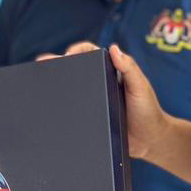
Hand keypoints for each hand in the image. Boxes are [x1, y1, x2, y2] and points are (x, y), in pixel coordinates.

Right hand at [38, 43, 168, 160]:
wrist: (150, 142)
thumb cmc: (148, 112)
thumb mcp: (140, 88)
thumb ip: (129, 69)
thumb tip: (113, 48)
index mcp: (112, 70)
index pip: (90, 53)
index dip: (77, 50)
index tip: (68, 55)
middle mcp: (101, 82)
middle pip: (76, 69)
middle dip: (58, 64)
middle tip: (43, 64)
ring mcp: (94, 100)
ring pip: (71, 88)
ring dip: (57, 83)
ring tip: (41, 81)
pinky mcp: (90, 116)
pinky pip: (73, 109)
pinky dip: (62, 106)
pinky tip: (50, 106)